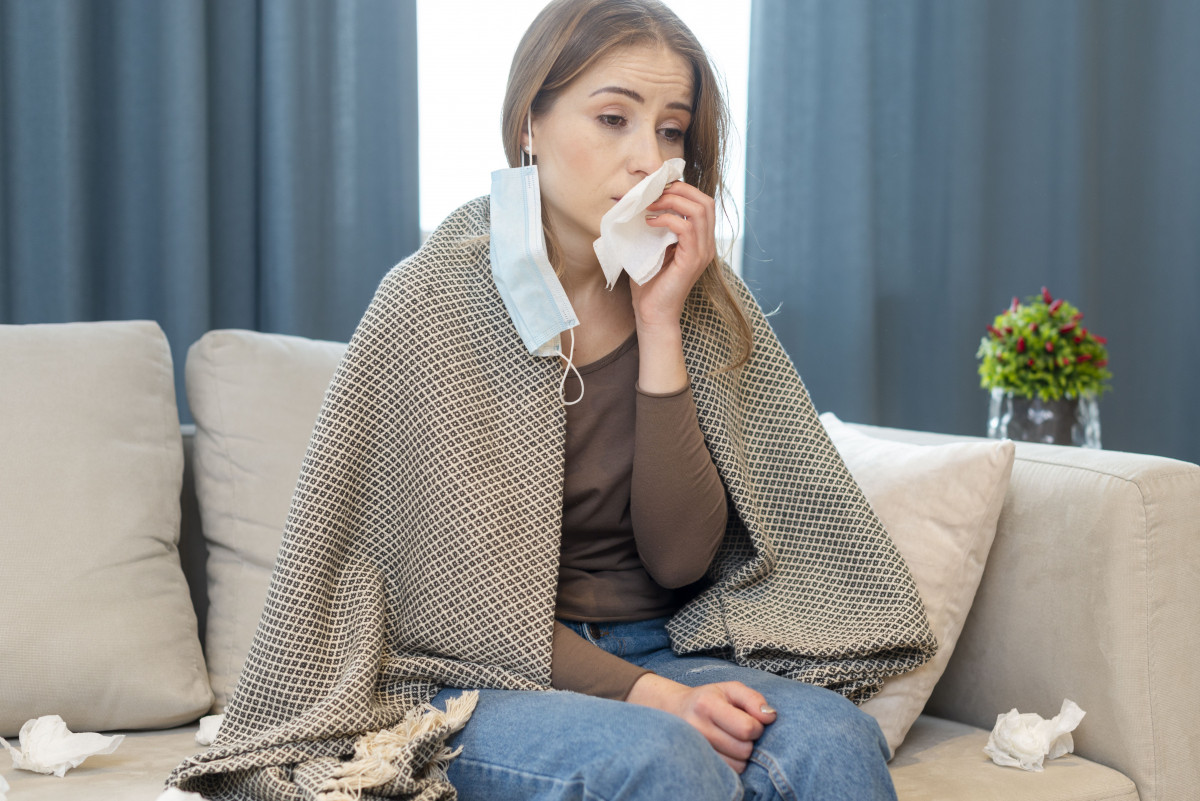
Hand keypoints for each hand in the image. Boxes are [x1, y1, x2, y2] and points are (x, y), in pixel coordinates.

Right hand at [626, 673, 776, 772]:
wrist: (675, 711)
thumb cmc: (709, 698)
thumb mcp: (731, 689)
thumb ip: (753, 699)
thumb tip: (770, 717)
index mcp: (707, 705)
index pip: (747, 728)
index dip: (757, 726)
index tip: (750, 721)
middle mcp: (697, 728)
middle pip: (744, 750)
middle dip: (749, 741)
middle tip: (739, 730)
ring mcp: (694, 749)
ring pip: (738, 765)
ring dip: (742, 755)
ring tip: (731, 739)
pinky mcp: (695, 763)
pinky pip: (728, 773)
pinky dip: (733, 763)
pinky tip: (725, 750)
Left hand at [628, 180, 716, 328]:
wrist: (652, 313)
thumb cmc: (650, 283)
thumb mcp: (655, 248)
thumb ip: (657, 228)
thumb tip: (644, 202)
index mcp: (701, 240)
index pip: (702, 203)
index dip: (682, 190)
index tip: (657, 190)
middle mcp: (707, 245)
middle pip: (706, 202)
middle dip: (679, 190)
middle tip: (654, 193)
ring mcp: (702, 253)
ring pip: (699, 210)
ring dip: (672, 201)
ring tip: (651, 205)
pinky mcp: (692, 260)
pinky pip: (686, 227)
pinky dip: (666, 219)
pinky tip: (650, 222)